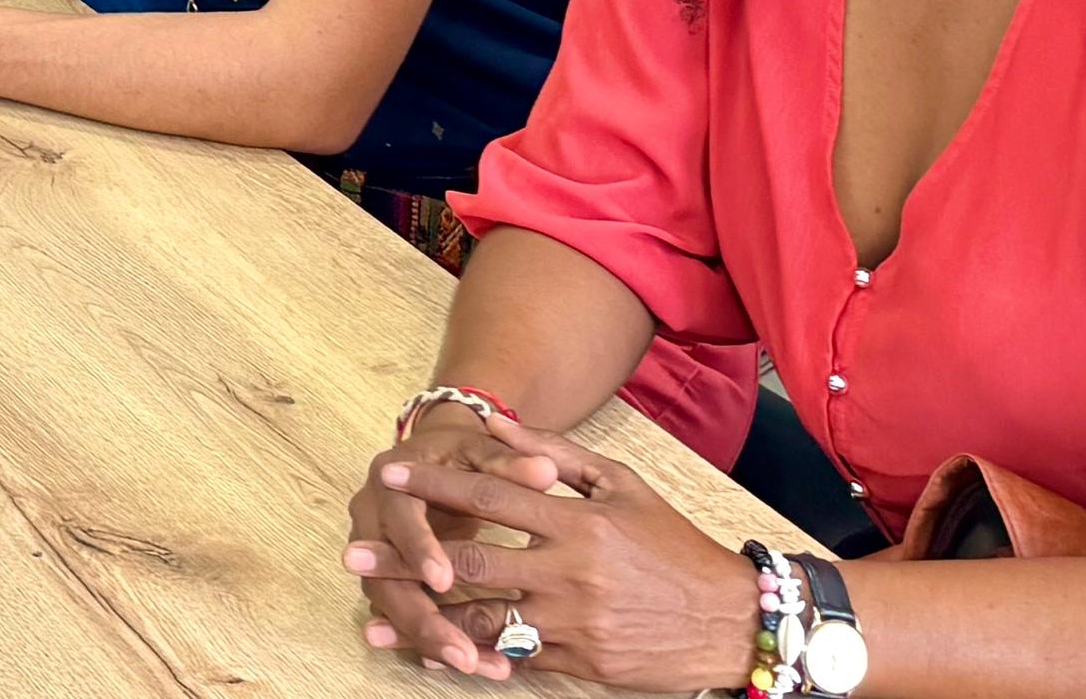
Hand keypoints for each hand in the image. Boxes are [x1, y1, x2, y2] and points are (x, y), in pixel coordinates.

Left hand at [349, 417, 755, 686]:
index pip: (489, 492)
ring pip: (484, 620)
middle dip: (406, 558)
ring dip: (425, 620)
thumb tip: (500, 423)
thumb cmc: (673, 545)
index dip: (434, 481)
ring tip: (376, 618)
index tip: (389, 471)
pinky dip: (472, 655)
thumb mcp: (624, 485)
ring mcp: (572, 620)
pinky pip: (514, 659)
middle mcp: (568, 570)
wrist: (731, 621)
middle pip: (471, 561)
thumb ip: (559, 453)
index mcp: (575, 519)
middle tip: (354, 555)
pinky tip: (435, 653)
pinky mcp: (580, 663)